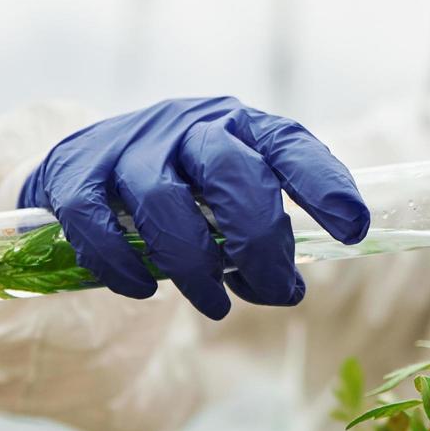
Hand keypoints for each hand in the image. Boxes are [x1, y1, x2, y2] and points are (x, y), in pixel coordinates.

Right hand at [19, 98, 369, 319]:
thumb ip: (261, 232)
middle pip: (232, 172)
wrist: (85, 162)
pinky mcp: (76, 174)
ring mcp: (129, 145)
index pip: (289, 145)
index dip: (324, 184)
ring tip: (216, 305)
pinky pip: (97, 222)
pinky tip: (145, 291)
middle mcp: (188, 125)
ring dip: (194, 265)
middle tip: (277, 289)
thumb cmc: (180, 184)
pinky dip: (123, 266)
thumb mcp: (228, 190)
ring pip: (164, 201)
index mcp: (239, 125)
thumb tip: (287, 289)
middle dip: (258, 239)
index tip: (353, 229)